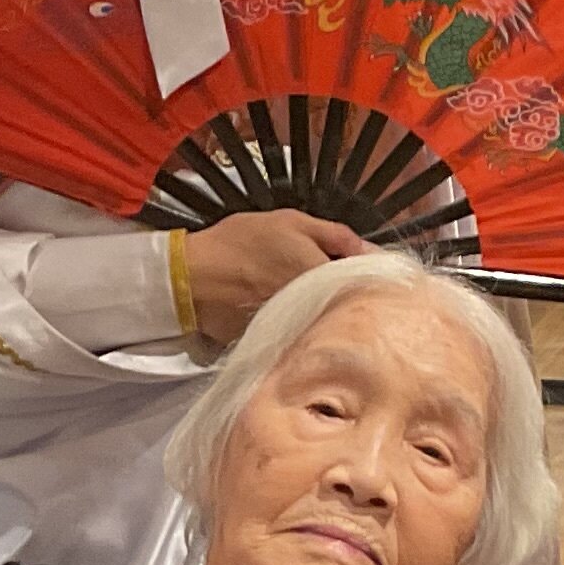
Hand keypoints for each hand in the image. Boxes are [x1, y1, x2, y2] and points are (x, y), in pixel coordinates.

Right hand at [185, 211, 366, 338]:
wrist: (192, 279)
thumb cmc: (238, 245)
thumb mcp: (290, 222)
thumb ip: (335, 234)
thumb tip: (367, 248)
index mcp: (323, 276)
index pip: (366, 282)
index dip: (371, 274)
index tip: (368, 268)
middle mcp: (315, 308)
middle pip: (349, 305)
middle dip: (349, 293)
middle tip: (338, 280)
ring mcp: (298, 328)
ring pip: (327, 320)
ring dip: (327, 309)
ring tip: (309, 295)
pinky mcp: (279, 342)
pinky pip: (303, 331)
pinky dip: (303, 322)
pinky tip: (289, 310)